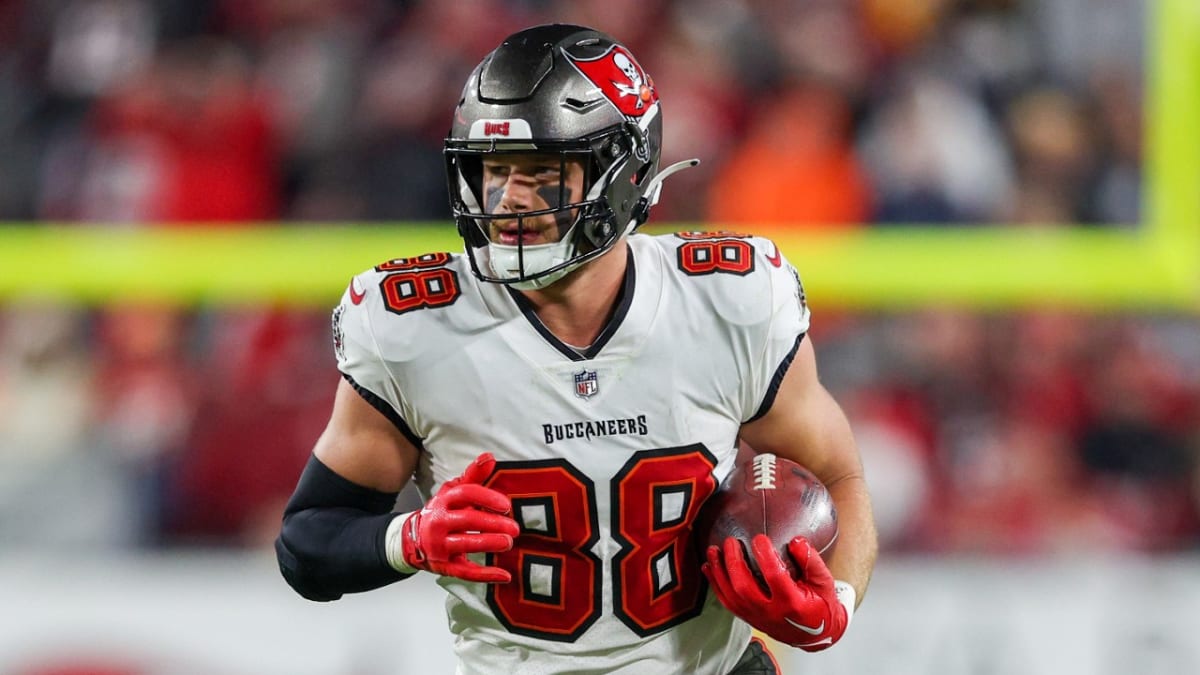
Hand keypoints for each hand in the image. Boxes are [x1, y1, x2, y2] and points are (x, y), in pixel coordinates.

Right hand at [392, 453, 520, 582]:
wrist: (412, 538)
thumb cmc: (442, 512)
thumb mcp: (454, 492)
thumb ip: (473, 476)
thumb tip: (490, 457)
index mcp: (444, 500)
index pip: (466, 494)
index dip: (487, 498)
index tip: (506, 505)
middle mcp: (439, 521)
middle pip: (468, 520)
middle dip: (493, 524)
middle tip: (514, 528)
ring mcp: (440, 545)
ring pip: (465, 544)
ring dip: (488, 543)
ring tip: (508, 543)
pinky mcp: (444, 565)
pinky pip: (465, 572)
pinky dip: (486, 575)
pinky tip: (504, 575)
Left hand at [702, 535, 847, 650]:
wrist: (816, 635)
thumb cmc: (821, 607)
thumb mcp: (824, 582)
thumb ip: (811, 561)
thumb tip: (797, 542)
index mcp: (792, 603)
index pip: (775, 576)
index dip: (765, 555)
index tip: (760, 538)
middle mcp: (771, 612)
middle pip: (744, 587)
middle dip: (733, 562)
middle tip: (730, 542)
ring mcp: (757, 617)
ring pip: (731, 596)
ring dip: (719, 572)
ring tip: (713, 551)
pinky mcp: (749, 619)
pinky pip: (727, 603)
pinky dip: (715, 585)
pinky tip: (709, 569)